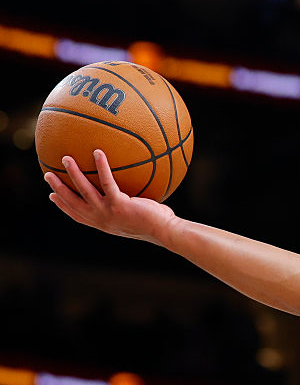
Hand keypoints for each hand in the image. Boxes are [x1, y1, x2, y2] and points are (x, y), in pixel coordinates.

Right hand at [43, 150, 176, 243]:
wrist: (166, 232)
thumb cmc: (157, 224)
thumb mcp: (136, 216)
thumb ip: (127, 206)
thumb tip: (131, 192)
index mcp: (104, 224)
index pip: (78, 215)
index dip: (64, 206)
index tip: (52, 196)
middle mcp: (102, 220)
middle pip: (74, 203)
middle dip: (59, 189)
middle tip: (47, 175)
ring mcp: (108, 212)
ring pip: (84, 190)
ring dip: (73, 174)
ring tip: (65, 158)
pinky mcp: (119, 204)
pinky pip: (107, 181)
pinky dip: (102, 166)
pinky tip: (98, 152)